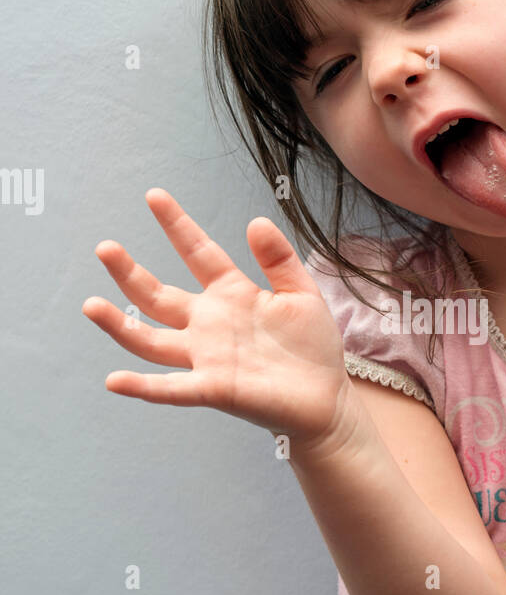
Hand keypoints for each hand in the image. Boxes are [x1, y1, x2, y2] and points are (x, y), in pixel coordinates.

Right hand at [82, 188, 351, 442]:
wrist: (326, 398)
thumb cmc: (312, 347)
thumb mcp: (301, 294)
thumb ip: (279, 260)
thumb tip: (255, 221)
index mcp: (232, 295)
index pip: (198, 253)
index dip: (177, 226)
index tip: (154, 196)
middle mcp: (210, 324)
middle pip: (159, 296)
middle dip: (130, 273)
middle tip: (105, 247)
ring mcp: (208, 357)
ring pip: (152, 341)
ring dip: (121, 325)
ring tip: (91, 305)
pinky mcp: (215, 389)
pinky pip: (172, 388)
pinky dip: (143, 387)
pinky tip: (114, 380)